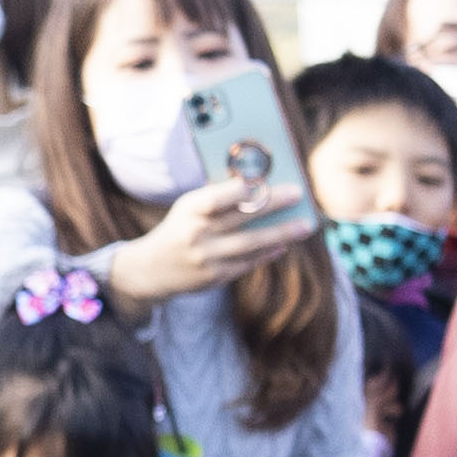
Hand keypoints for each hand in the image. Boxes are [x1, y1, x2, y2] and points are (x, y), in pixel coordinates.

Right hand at [104, 177, 315, 313]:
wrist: (151, 269)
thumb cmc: (179, 229)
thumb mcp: (188, 208)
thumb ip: (217, 198)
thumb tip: (258, 185)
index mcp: (189, 210)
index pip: (215, 198)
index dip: (240, 190)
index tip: (264, 179)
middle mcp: (197, 234)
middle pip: (241, 218)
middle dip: (273, 205)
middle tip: (298, 194)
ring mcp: (207, 258)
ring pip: (250, 244)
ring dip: (281, 233)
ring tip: (305, 225)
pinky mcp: (214, 277)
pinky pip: (247, 263)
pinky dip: (267, 253)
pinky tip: (284, 244)